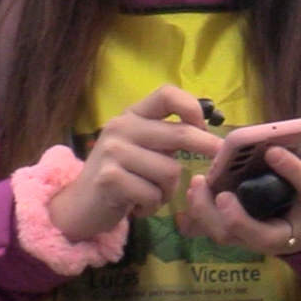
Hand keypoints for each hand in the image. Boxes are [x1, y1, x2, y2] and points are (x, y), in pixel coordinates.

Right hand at [49, 85, 222, 240]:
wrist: (81, 205)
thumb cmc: (122, 176)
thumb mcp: (144, 149)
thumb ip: (168, 138)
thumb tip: (215, 140)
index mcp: (133, 115)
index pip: (166, 94)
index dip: (192, 107)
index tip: (204, 126)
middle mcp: (121, 127)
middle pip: (180, 134)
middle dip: (206, 147)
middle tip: (219, 157)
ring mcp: (113, 152)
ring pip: (170, 171)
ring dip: (168, 191)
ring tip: (151, 194)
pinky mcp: (109, 179)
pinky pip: (153, 194)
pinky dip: (152, 206)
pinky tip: (137, 206)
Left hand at [181, 131, 300, 255]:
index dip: (291, 169)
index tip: (272, 149)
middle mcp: (286, 232)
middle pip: (259, 234)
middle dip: (237, 217)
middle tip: (222, 193)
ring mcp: (259, 238)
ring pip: (231, 236)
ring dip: (209, 214)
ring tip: (197, 183)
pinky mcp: (240, 237)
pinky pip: (216, 230)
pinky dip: (200, 214)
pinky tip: (194, 190)